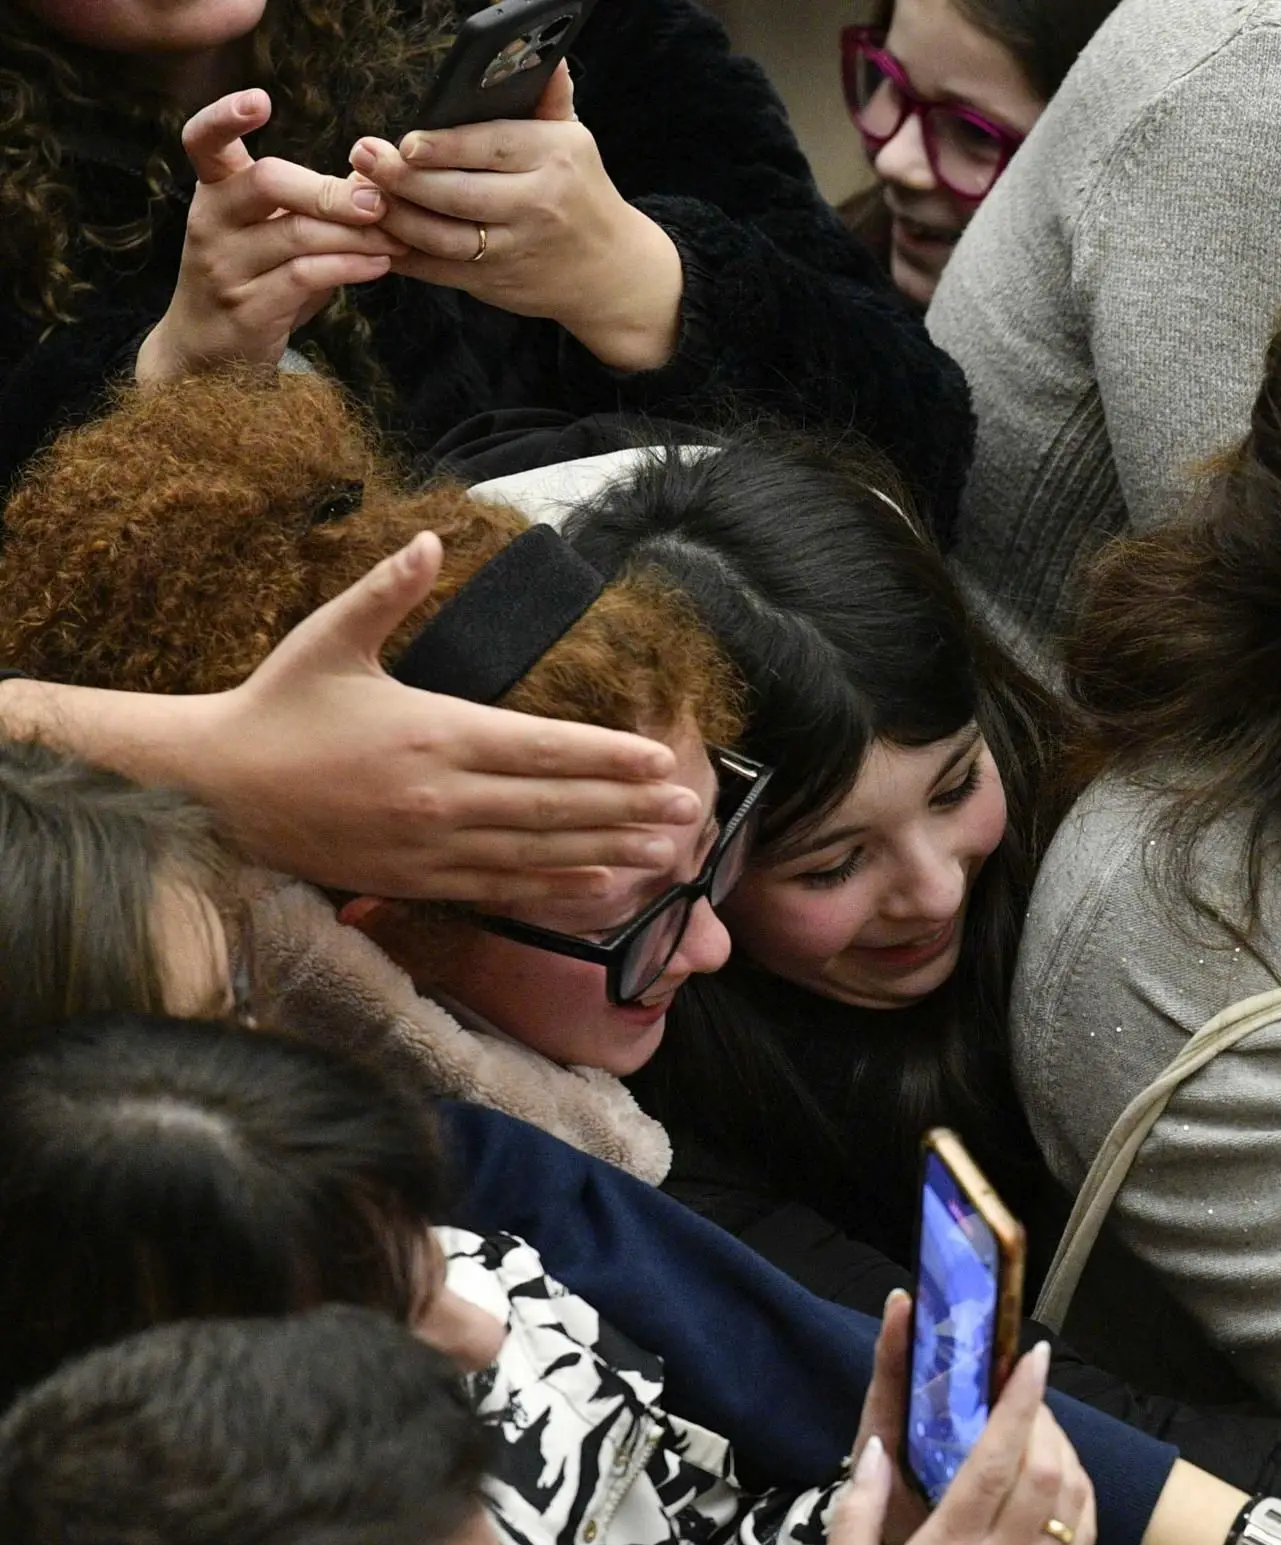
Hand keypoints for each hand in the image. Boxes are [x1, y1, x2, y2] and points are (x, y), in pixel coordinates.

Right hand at [136, 90, 405, 385]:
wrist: (210, 356)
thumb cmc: (255, 281)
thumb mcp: (276, 235)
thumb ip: (315, 205)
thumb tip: (377, 174)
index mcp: (214, 193)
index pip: (201, 141)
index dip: (223, 116)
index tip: (259, 99)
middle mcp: (209, 222)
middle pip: (266, 182)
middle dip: (330, 190)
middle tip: (378, 201)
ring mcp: (223, 266)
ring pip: (295, 234)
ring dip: (357, 234)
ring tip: (397, 236)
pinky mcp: (247, 307)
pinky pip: (304, 277)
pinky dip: (350, 267)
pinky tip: (381, 264)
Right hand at [179, 532, 706, 899]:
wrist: (211, 790)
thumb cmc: (275, 706)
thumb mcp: (329, 639)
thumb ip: (388, 591)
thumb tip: (432, 540)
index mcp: (432, 732)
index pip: (543, 747)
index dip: (608, 757)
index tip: (661, 760)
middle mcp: (441, 796)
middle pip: (556, 805)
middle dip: (629, 808)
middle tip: (690, 809)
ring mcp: (429, 845)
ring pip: (538, 851)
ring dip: (608, 851)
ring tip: (666, 851)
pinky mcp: (414, 879)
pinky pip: (498, 887)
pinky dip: (553, 889)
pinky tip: (599, 888)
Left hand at [351, 64, 684, 370]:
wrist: (613, 271)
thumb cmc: (582, 195)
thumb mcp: (574, 141)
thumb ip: (549, 98)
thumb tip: (548, 56)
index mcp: (555, 158)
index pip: (490, 146)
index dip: (441, 147)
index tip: (405, 142)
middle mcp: (537, 204)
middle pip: (456, 193)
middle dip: (402, 178)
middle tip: (363, 159)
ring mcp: (516, 248)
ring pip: (441, 236)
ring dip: (396, 217)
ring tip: (365, 195)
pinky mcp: (496, 282)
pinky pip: (438, 270)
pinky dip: (404, 254)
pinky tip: (380, 234)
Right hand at [830, 1344, 1093, 1544]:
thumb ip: (856, 1514)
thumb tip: (874, 1449)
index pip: (997, 1460)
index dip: (1020, 1402)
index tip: (1033, 1359)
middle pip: (1047, 1468)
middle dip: (1044, 1417)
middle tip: (1026, 1393)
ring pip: (1074, 1495)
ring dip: (1065, 1451)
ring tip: (1041, 1431)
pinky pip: (1086, 1532)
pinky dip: (1081, 1493)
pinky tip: (1061, 1479)